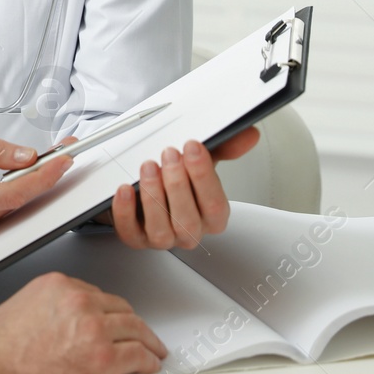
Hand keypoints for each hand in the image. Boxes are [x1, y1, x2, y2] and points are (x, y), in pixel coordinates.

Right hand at [0, 130, 72, 240]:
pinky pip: (0, 213)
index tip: (61, 161)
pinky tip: (22, 177)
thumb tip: (26, 156)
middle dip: (42, 177)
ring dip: (30, 186)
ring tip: (43, 161)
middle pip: (16, 203)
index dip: (42, 178)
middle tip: (61, 153)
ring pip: (11, 210)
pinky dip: (14, 194)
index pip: (11, 194)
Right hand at [0, 272, 165, 373]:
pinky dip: (148, 361)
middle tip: (137, 334)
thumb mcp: (17, 312)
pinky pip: (139, 356)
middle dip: (129, 323)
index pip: (94, 295)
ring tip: (152, 350)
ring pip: (135, 329)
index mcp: (56, 287)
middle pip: (119, 309)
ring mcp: (95, 329)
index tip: (111, 320)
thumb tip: (57, 325)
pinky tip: (149, 365)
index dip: (106, 312)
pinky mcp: (106, 359)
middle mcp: (79, 301)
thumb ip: (45, 311)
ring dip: (147, 341)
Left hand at [104, 127, 259, 249]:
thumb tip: (248, 135)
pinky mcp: (136, 238)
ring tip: (148, 168)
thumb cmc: (179, 179)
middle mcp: (189, 231)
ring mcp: (162, 238)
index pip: (215, 206)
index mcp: (212, 216)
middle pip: (188, 220)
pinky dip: (125, 211)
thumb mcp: (202, 161)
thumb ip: (224, 148)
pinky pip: (130, 232)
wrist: (150, 189)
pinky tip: (125, 189)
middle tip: (169, 154)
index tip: (193, 147)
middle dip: (177, 184)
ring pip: (161, 230)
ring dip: (153, 196)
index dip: (204, 176)